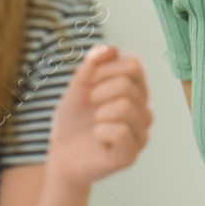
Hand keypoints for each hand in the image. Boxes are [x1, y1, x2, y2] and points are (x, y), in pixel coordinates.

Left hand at [45, 44, 152, 189]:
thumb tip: (112, 48)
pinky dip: (101, 130)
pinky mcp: (130, 156)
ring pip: (126, 107)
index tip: (90, 83)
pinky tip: (97, 136)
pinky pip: (122, 132)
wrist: (60, 154)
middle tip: (90, 105)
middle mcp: (144, 112)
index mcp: (136, 92)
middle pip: (128, 85)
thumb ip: (93, 65)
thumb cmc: (72, 120)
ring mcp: (140, 135)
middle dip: (99, 91)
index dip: (106, 69)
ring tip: (95, 121)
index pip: (134, 65)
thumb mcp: (79, 86)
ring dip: (100, 112)